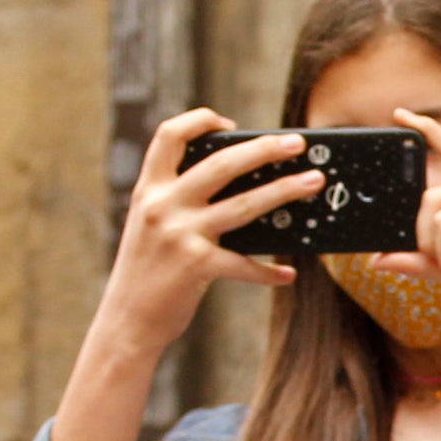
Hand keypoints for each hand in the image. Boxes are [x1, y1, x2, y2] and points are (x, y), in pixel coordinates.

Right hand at [88, 111, 321, 357]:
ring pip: (246, 204)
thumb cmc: (146, 272)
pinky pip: (244, 263)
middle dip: (264, 148)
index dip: (200, 120)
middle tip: (297, 142)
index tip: (230, 122)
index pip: (169, 136)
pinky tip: (287, 274)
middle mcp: (162, 206)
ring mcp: (180, 234)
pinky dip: (268, 271)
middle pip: (222, 163)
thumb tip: (237, 186)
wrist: (126, 320)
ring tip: (314, 181)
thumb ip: (178, 202)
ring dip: (285, 190)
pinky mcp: (196, 265)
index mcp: (149, 190)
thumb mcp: (150, 226)